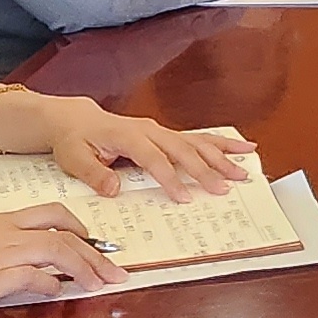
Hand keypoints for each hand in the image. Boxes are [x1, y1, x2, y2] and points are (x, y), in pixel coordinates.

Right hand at [0, 205, 123, 312]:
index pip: (52, 213)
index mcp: (0, 221)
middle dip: (96, 253)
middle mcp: (5, 233)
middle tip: (117, 271)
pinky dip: (52, 285)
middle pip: (64, 233)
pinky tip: (58, 292)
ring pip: (57, 251)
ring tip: (100, 285)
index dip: (80, 227)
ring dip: (85, 268)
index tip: (98, 243)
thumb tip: (22, 267)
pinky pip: (33, 278)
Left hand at [44, 105, 255, 198]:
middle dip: (205, 169)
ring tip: (243, 171)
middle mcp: (149, 130)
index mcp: (127, 136)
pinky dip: (221, 143)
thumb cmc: (74, 141)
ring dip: (221, 157)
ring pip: (196, 142)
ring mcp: (160, 130)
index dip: (170, 178)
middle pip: (183, 149)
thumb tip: (114, 189)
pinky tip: (243, 147)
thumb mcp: (74, 159)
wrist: (75, 120)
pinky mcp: (166, 134)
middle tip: (224, 188)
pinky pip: (198, 137)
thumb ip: (93, 174)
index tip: (184, 197)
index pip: (154, 159)